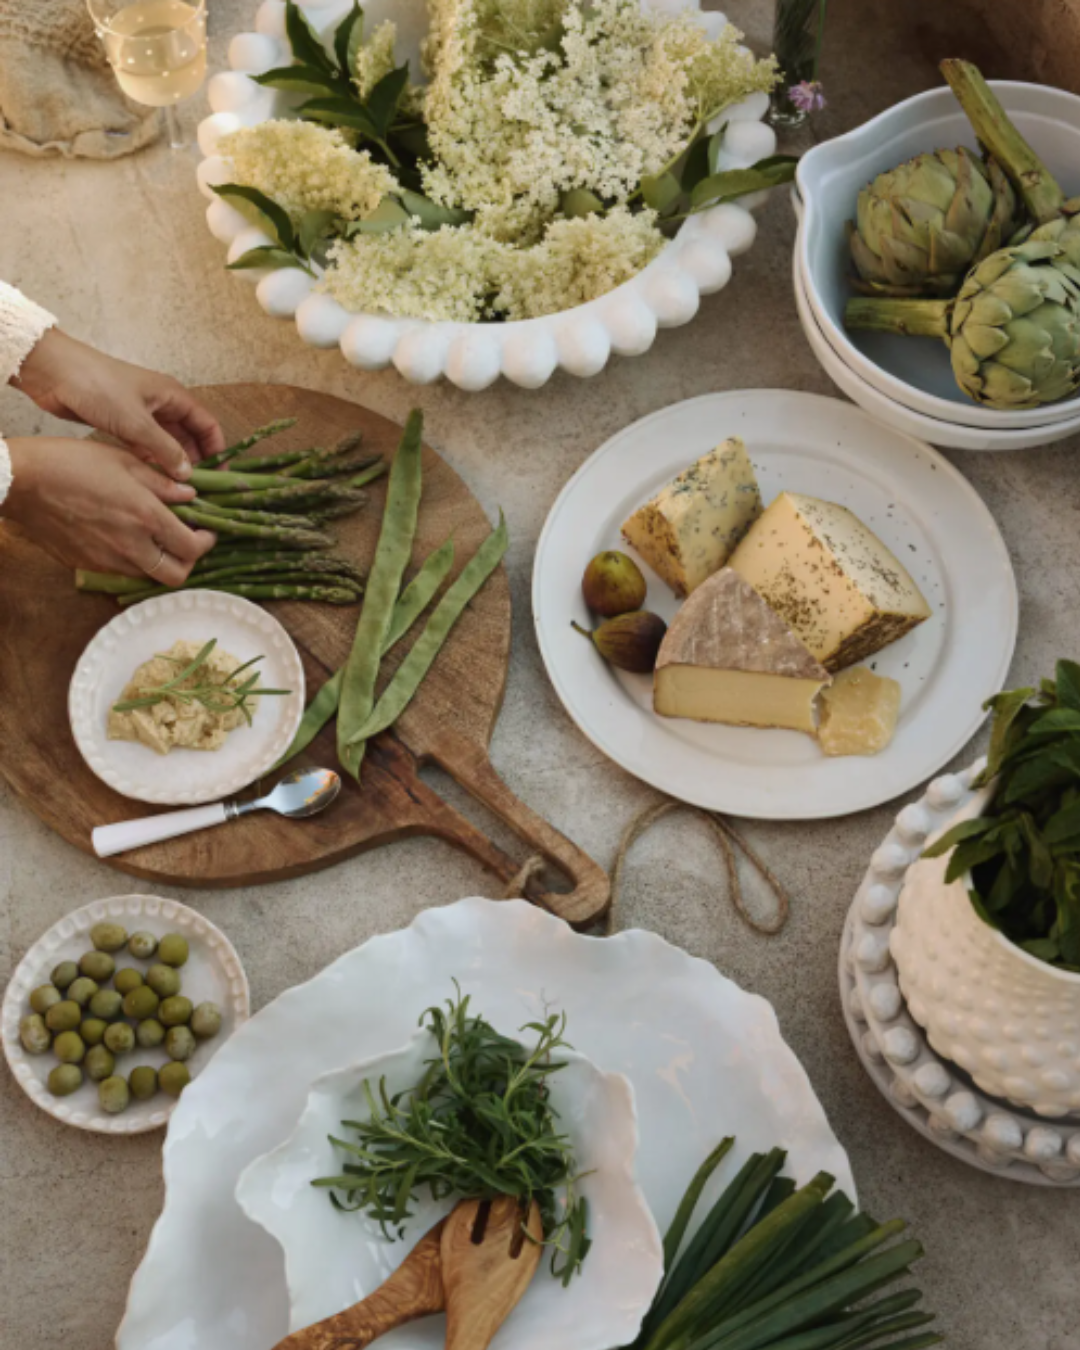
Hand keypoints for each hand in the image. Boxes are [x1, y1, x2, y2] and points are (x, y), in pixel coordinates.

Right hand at [1, 438, 216, 583]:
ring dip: (161, 562)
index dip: (206, 542)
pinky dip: (134, 561)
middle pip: (176, 576)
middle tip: (186, 542)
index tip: (206, 530)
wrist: (22, 482)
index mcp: (145, 516)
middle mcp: (130, 546)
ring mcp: (107, 560)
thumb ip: (163, 482)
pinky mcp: (87, 565)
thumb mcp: (124, 461)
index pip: (192, 547)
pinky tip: (127, 539)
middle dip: (189, 562)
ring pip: (149, 577)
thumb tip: (192, 496)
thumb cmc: (72, 463)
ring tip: (157, 538)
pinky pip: (121, 571)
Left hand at [12, 329, 225, 480]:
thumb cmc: (98, 388)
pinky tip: (153, 481)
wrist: (53, 373)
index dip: (217, 450)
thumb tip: (187, 475)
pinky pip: (146, 447)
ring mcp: (141, 414)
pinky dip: (152, 462)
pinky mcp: (122, 423)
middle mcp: (161, 404)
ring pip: (167, 444)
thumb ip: (165, 450)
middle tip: (198, 490)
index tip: (219, 477)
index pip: (207, 425)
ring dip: (173, 464)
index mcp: (173, 396)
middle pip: (189, 437)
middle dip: (196, 461)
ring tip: (177, 491)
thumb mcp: (136, 422)